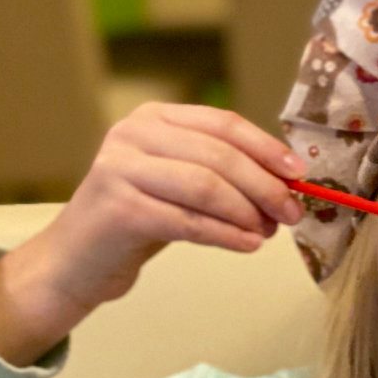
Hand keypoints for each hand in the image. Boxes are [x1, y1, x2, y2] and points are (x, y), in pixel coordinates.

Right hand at [0, 104, 304, 364]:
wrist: (79, 259)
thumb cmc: (139, 218)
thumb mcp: (182, 183)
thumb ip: (225, 174)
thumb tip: (288, 184)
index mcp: (154, 117)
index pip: (223, 124)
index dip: (267, 149)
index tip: (299, 175)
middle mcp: (132, 134)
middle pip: (219, 156)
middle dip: (264, 186)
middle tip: (291, 213)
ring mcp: (120, 168)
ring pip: (206, 187)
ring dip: (247, 213)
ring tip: (268, 232)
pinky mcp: (117, 208)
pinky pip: (188, 222)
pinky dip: (226, 235)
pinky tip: (248, 245)